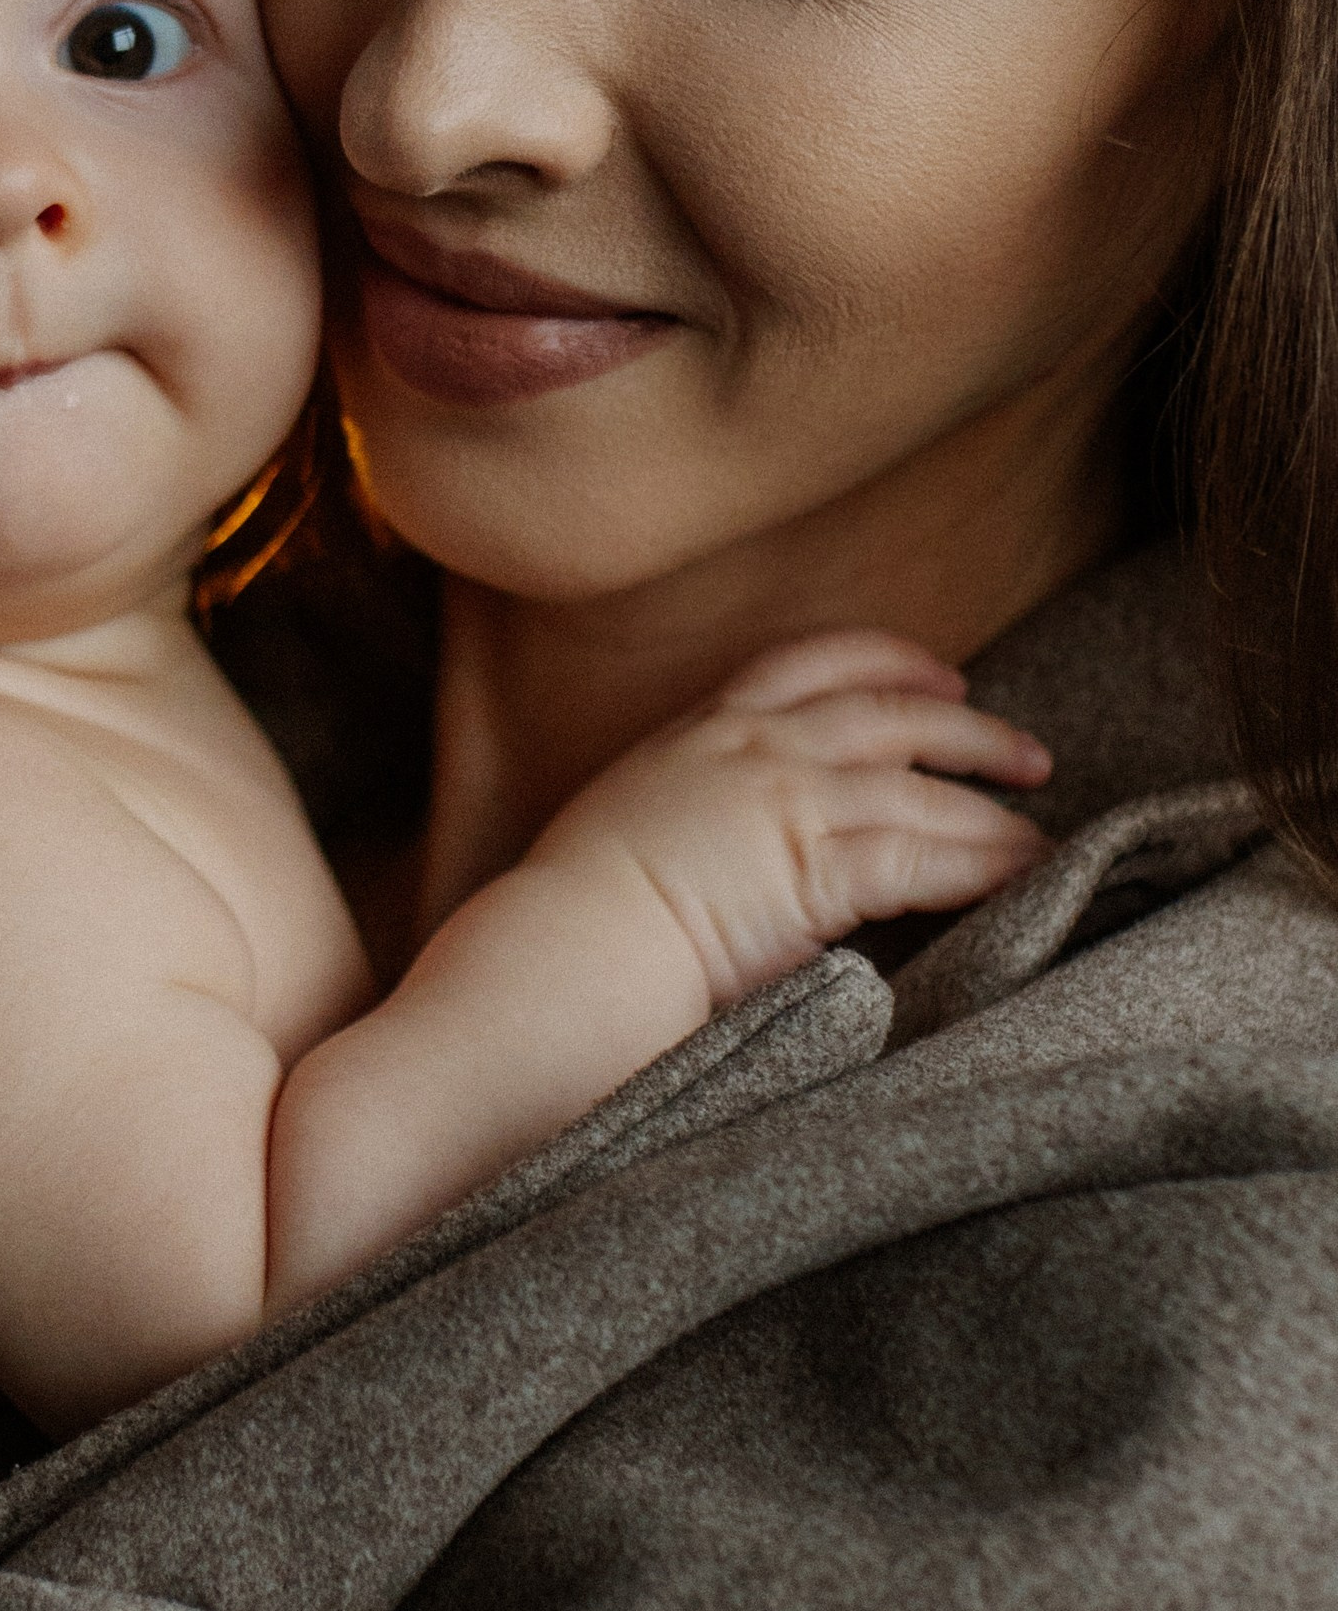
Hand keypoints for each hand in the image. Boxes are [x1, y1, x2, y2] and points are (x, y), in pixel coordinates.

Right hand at [537, 630, 1053, 1009]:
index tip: (941, 678)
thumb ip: (690, 801)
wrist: (566, 949)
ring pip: (922, 789)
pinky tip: (1022, 878)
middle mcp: (757, 747)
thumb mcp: (630, 813)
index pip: (810, 660)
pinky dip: (985, 867)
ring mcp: (791, 803)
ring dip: (994, 815)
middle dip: (972, 730)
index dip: (889, 661)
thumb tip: (728, 832)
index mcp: (704, 728)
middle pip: (892, 713)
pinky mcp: (818, 870)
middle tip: (1027, 757)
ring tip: (1043, 840)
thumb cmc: (575, 908)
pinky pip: (925, 861)